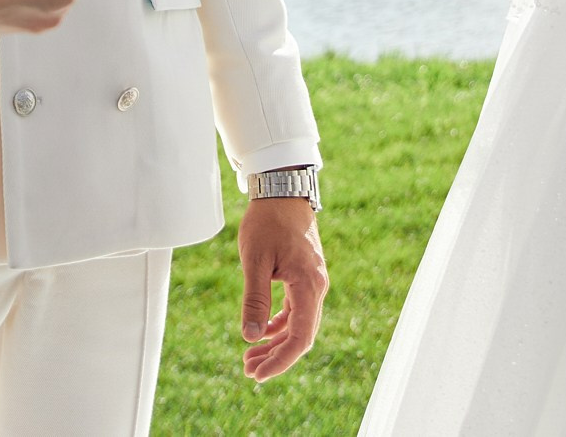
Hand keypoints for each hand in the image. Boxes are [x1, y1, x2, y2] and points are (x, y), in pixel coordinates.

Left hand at [237, 193, 326, 380]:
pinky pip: (296, 310)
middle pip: (301, 336)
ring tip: (250, 357)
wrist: (282, 190)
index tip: (257, 374)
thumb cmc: (268, 221)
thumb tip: (250, 337)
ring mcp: (313, 282)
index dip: (280, 361)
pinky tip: (262, 332)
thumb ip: (254, 299)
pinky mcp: (305, 277)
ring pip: (299, 325)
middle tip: (247, 370)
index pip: (300, 338)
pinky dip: (280, 325)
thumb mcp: (255, 260)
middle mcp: (317, 287)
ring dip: (276, 343)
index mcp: (309, 286)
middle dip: (275, 357)